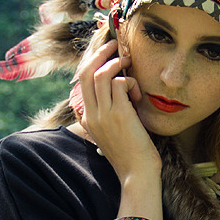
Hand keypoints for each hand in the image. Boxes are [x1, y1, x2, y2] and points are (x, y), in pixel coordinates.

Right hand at [77, 39, 160, 182]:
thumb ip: (112, 112)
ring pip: (101, 73)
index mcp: (88, 117)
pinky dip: (130, 81)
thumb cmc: (132, 152)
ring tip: (129, 64)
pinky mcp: (119, 113)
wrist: (136, 173)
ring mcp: (103, 113)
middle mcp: (91, 113)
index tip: (106, 54)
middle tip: (115, 45)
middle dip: (100, 53)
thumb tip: (121, 89)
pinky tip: (137, 94)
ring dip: (117, 63)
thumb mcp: (115, 130)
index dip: (92, 62)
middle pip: (85, 72)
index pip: (81, 81)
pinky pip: (120, 82)